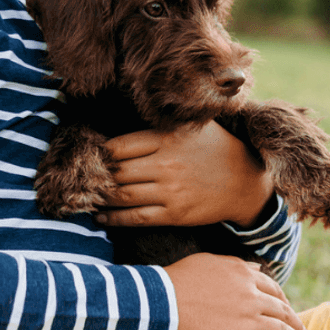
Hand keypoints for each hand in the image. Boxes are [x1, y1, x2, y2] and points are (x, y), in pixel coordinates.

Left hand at [97, 121, 273, 228]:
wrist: (246, 183)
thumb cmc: (216, 149)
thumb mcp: (194, 125)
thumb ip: (164, 120)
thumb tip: (130, 110)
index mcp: (167, 138)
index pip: (120, 146)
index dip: (100, 152)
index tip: (91, 157)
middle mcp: (166, 164)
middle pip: (117, 172)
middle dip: (96, 177)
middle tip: (82, 180)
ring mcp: (170, 191)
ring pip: (122, 196)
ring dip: (100, 198)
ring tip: (87, 198)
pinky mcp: (175, 213)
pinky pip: (136, 218)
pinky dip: (114, 219)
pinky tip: (101, 217)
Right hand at [164, 254, 309, 329]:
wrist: (160, 303)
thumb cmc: (177, 283)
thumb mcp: (208, 263)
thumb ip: (237, 266)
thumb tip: (259, 269)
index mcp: (242, 272)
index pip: (272, 288)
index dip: (282, 301)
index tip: (287, 311)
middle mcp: (250, 292)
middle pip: (281, 308)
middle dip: (294, 321)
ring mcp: (247, 313)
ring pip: (281, 326)